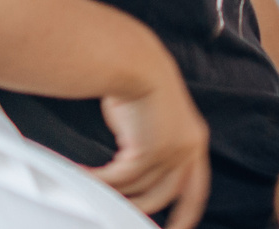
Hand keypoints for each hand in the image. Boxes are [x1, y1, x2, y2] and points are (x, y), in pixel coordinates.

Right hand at [95, 64, 209, 227]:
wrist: (137, 65)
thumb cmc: (139, 89)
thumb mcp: (154, 123)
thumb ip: (151, 148)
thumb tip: (132, 174)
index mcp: (195, 143)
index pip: (197, 189)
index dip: (187, 213)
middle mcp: (189, 150)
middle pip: (163, 198)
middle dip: (140, 214)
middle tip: (115, 218)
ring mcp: (171, 152)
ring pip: (135, 190)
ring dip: (109, 191)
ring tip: (87, 188)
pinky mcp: (149, 152)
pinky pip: (118, 180)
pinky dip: (98, 181)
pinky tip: (80, 175)